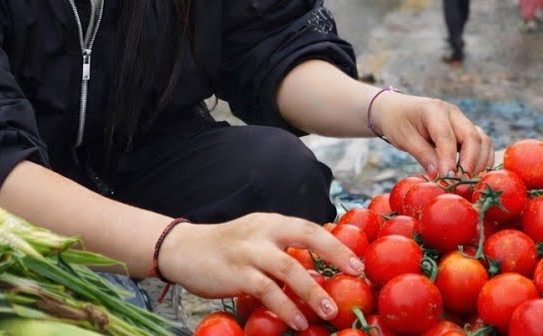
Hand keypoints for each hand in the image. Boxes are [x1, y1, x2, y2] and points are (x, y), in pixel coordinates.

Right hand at [157, 213, 364, 331]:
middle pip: (307, 236)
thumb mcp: (256, 238)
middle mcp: (263, 231)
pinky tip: (299, 321)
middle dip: (336, 254)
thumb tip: (318, 266)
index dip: (337, 243)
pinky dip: (286, 307)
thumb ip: (282, 247)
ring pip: (289, 269)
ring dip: (313, 292)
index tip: (358, 262)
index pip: (310, 227)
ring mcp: (249, 252)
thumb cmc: (226, 249)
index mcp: (272, 222)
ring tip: (330, 311)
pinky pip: (268, 291)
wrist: (183, 250)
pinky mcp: (236, 273)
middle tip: (357, 274)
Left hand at [372, 90, 493, 176]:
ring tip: (469, 182)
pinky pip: (481, 144)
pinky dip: (482, 160)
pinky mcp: (465, 130)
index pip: (447, 137)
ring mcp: (462, 120)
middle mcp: (453, 113)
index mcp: (434, 110)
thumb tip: (441, 175)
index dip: (450, 160)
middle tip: (462, 184)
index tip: (449, 180)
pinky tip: (474, 176)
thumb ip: (423, 155)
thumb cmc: (397, 122)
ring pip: (482, 140)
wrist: (396, 109)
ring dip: (480, 162)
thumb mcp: (404, 138)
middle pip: (472, 137)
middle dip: (471, 163)